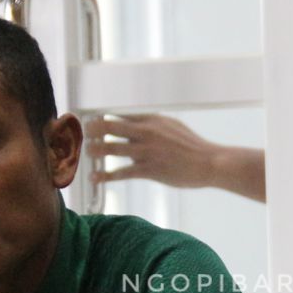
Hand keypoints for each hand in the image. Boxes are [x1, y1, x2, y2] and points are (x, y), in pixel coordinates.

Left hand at [86, 114, 223, 187]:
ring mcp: (147, 151)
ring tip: (86, 151)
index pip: (121, 115)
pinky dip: (105, 175)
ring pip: (112, 148)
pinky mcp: (149, 170)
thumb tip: (137, 125)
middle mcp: (147, 132)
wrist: (209, 163)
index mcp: (152, 120)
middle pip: (111, 127)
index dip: (104, 117)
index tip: (91, 120)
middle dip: (93, 129)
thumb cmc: (193, 147)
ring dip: (96, 150)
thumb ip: (154, 125)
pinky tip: (95, 177)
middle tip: (83, 132)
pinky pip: (121, 172)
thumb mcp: (173, 126)